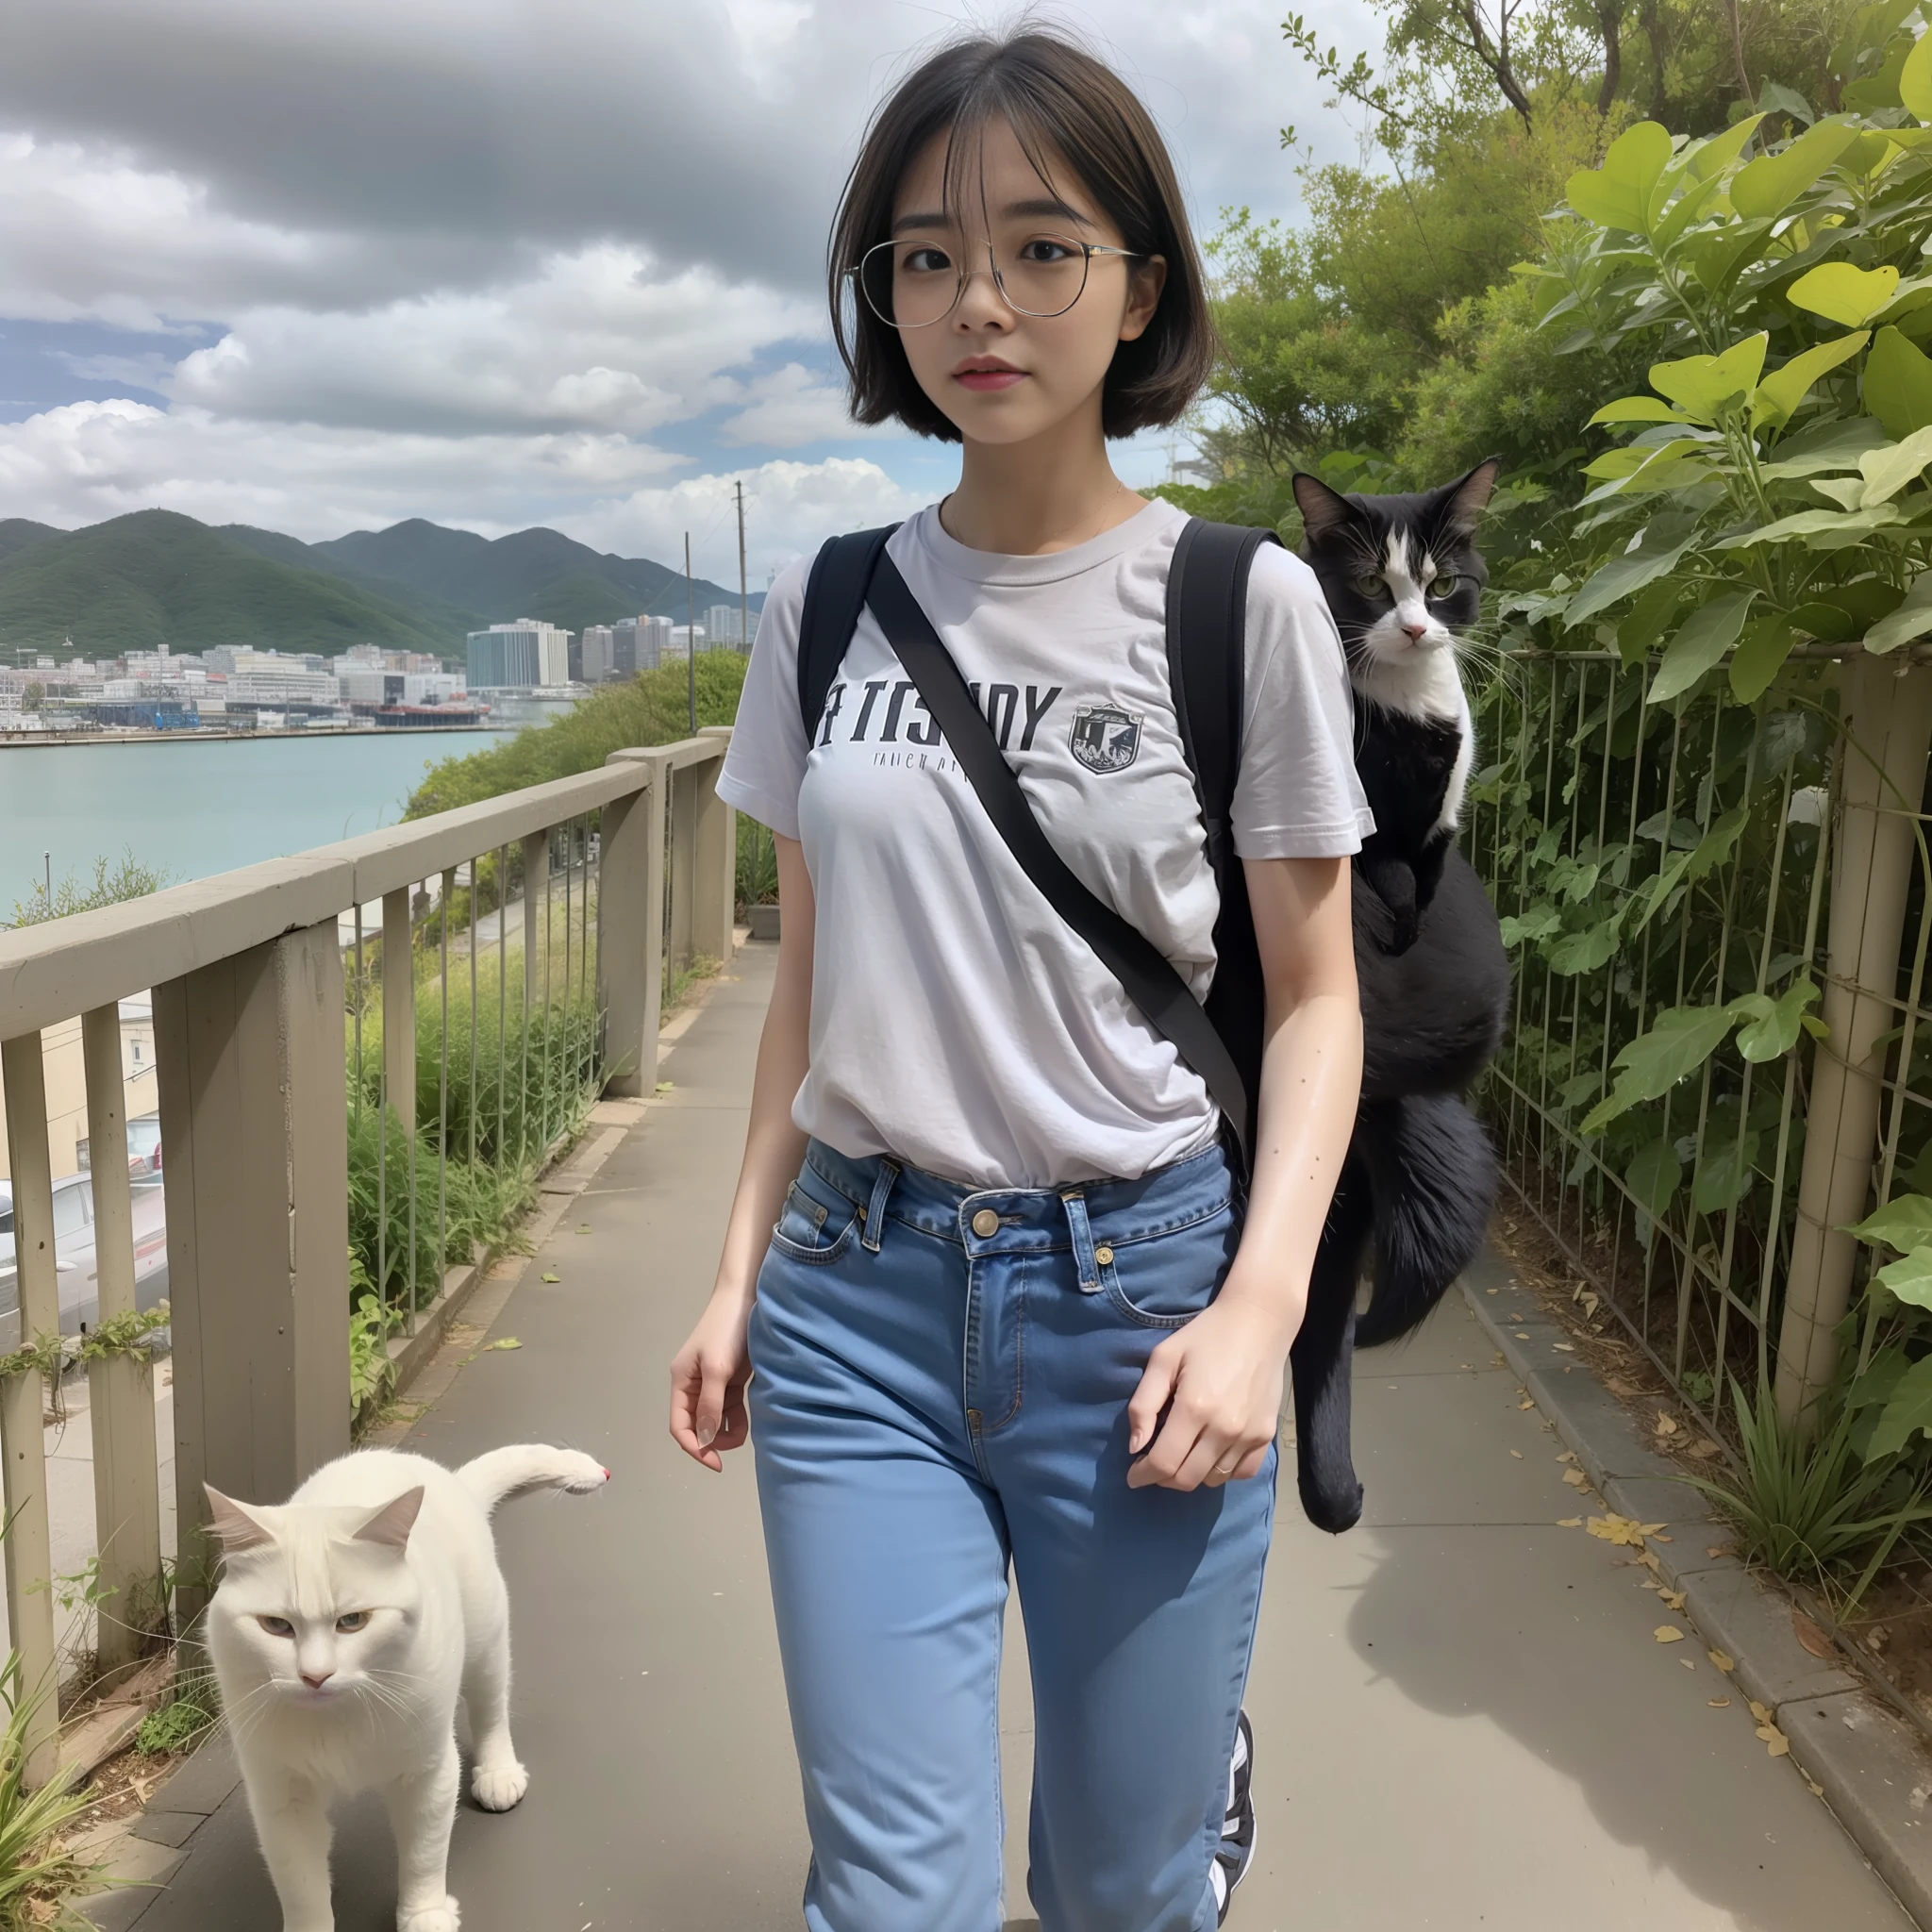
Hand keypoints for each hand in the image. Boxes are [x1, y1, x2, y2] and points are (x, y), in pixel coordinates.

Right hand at [669, 1288, 753, 1471]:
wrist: (749, 1296)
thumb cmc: (728, 1330)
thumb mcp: (717, 1369)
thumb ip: (710, 1404)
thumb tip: (703, 1439)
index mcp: (682, 1381)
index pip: (679, 1425)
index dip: (694, 1447)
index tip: (715, 1462)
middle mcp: (694, 1384)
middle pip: (696, 1424)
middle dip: (711, 1440)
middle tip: (733, 1446)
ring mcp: (714, 1380)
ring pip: (715, 1418)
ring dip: (726, 1431)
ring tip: (745, 1434)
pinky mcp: (732, 1376)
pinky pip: (730, 1406)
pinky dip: (737, 1418)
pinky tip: (750, 1422)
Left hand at [1124, 1288, 1298, 1491]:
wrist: (1258, 1322)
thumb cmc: (1205, 1335)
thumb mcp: (1163, 1359)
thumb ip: (1144, 1403)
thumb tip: (1135, 1446)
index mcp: (1194, 1408)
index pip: (1163, 1462)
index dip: (1143, 1475)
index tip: (1133, 1475)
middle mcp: (1224, 1428)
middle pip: (1187, 1478)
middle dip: (1162, 1479)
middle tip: (1153, 1465)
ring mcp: (1249, 1435)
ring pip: (1213, 1479)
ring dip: (1191, 1475)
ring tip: (1181, 1456)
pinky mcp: (1267, 1435)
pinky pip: (1242, 1472)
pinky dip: (1222, 1473)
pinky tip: (1210, 1456)